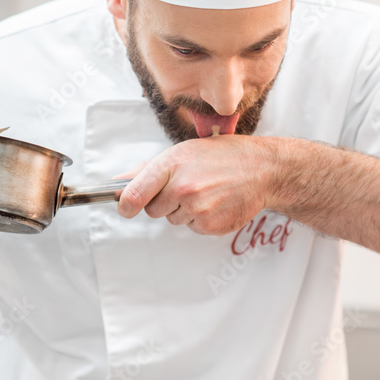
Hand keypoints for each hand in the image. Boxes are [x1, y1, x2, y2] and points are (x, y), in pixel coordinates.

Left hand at [115, 136, 280, 235]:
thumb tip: (118, 182)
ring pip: (173, 220)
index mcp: (171, 165)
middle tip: (186, 186)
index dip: (125, 205)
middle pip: (153, 210)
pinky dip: (200, 219)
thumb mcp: (183, 151)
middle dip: (163, 201)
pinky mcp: (210, 226)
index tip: (124, 208)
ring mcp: (197, 209)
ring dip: (184, 210)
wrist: (262, 169)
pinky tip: (215, 202)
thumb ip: (147, 170)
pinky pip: (192, 228)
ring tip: (206, 191)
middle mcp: (183, 188)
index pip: (134, 194)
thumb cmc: (221, 156)